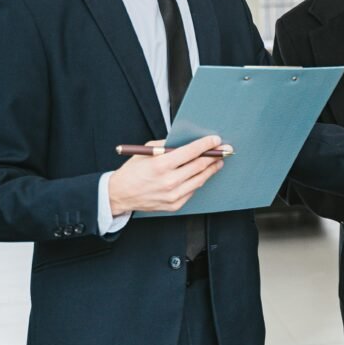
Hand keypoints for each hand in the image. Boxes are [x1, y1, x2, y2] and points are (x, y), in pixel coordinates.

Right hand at [108, 136, 225, 215]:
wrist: (120, 195)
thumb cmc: (133, 171)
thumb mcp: (147, 151)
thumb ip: (167, 145)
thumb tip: (188, 141)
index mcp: (161, 165)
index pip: (191, 152)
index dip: (206, 145)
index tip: (215, 140)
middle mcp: (169, 181)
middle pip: (199, 166)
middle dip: (214, 156)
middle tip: (223, 150)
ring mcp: (173, 195)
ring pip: (200, 179)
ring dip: (211, 169)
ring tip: (218, 162)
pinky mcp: (175, 205)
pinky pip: (192, 190)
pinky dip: (198, 180)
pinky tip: (202, 174)